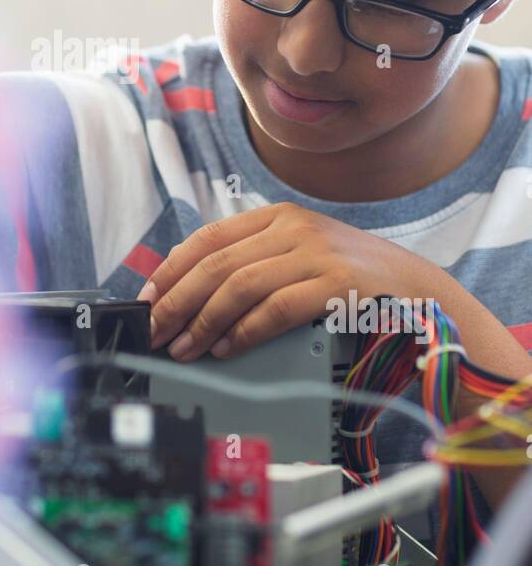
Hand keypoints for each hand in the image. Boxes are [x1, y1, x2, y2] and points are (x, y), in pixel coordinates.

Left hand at [137, 202, 431, 360]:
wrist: (418, 290)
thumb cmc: (350, 280)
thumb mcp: (299, 255)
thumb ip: (253, 263)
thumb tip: (189, 294)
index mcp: (278, 216)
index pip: (208, 238)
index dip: (171, 270)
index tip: (148, 300)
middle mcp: (294, 228)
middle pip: (217, 263)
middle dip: (178, 302)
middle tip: (156, 332)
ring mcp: (317, 253)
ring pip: (240, 285)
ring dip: (204, 322)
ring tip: (185, 348)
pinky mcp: (337, 284)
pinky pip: (276, 308)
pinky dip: (245, 331)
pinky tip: (227, 348)